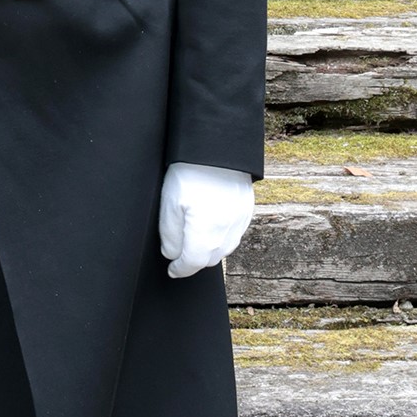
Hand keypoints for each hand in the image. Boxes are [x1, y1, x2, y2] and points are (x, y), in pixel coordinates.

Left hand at [159, 162, 253, 279]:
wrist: (216, 146)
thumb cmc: (190, 171)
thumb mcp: (170, 203)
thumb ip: (170, 235)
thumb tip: (172, 254)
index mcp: (206, 233)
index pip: (193, 263)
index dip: (180, 269)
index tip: (172, 270)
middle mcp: (227, 232)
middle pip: (210, 259)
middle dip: (195, 260)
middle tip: (181, 254)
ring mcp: (240, 221)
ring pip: (225, 248)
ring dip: (210, 250)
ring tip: (196, 239)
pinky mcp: (247, 209)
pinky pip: (235, 233)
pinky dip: (223, 236)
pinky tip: (213, 226)